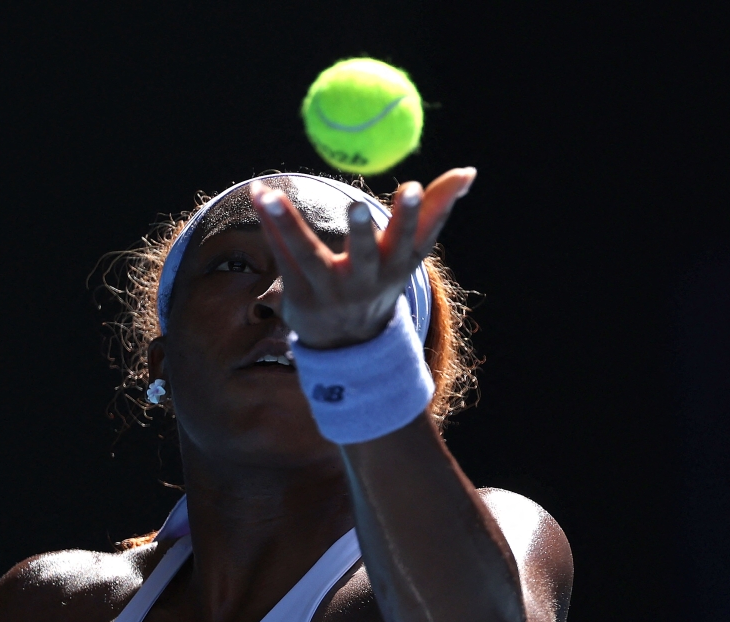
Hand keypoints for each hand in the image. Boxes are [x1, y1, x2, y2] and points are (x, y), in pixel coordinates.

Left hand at [250, 168, 475, 348]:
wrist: (347, 342)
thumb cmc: (382, 278)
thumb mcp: (411, 251)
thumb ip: (437, 209)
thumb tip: (470, 170)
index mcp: (397, 265)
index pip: (410, 240)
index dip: (413, 216)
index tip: (412, 187)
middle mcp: (366, 281)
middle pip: (364, 255)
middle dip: (361, 231)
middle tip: (355, 205)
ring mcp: (330, 291)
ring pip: (308, 255)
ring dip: (289, 224)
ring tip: (270, 196)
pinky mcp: (299, 295)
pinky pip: (284, 256)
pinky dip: (271, 225)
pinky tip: (260, 194)